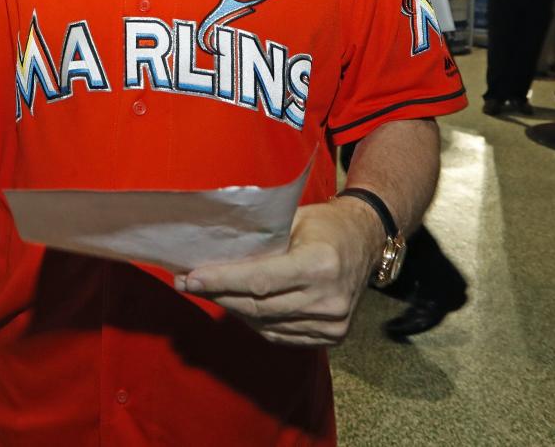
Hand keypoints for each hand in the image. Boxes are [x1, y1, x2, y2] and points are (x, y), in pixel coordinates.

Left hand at [173, 197, 380, 346]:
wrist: (366, 240)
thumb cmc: (324, 224)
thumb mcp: (292, 219)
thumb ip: (259, 238)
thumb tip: (212, 250)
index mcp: (319, 265)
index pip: (258, 280)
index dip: (221, 281)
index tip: (190, 278)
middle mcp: (328, 299)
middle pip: (257, 306)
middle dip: (217, 295)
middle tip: (187, 283)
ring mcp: (333, 322)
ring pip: (265, 324)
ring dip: (232, 309)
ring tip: (208, 292)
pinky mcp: (333, 335)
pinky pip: (281, 335)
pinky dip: (255, 322)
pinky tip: (237, 306)